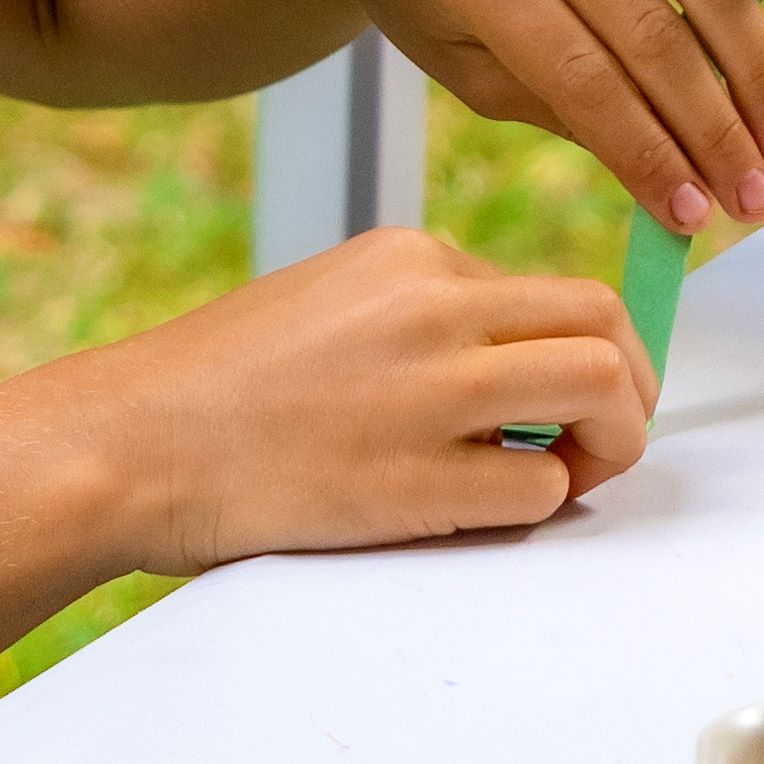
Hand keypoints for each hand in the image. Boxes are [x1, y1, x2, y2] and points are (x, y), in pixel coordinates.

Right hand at [50, 225, 656, 572]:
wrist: (129, 444)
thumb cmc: (219, 385)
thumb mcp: (331, 297)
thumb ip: (424, 311)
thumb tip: (522, 356)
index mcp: (411, 257)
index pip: (556, 288)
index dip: (595, 347)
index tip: (588, 392)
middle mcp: (432, 308)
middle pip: (604, 323)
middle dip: (634, 386)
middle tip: (612, 435)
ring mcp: (428, 394)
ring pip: (601, 388)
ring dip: (613, 442)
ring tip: (572, 472)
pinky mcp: (413, 481)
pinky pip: (539, 487)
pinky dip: (541, 502)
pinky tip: (494, 506)